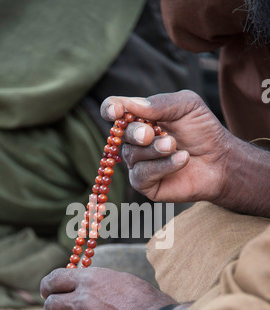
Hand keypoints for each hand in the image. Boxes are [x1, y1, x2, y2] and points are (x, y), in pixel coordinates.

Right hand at [100, 91, 229, 203]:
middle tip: (151, 133)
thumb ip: (160, 103)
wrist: (220, 160)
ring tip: (175, 146)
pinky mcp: (145, 184)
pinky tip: (182, 159)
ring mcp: (138, 163)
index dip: (111, 109)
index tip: (116, 111)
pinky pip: (142, 175)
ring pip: (131, 155)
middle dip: (136, 132)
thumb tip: (131, 105)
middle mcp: (135, 141)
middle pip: (121, 134)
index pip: (114, 110)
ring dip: (154, 149)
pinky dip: (162, 166)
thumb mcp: (187, 105)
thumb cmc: (203, 131)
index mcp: (140, 117)